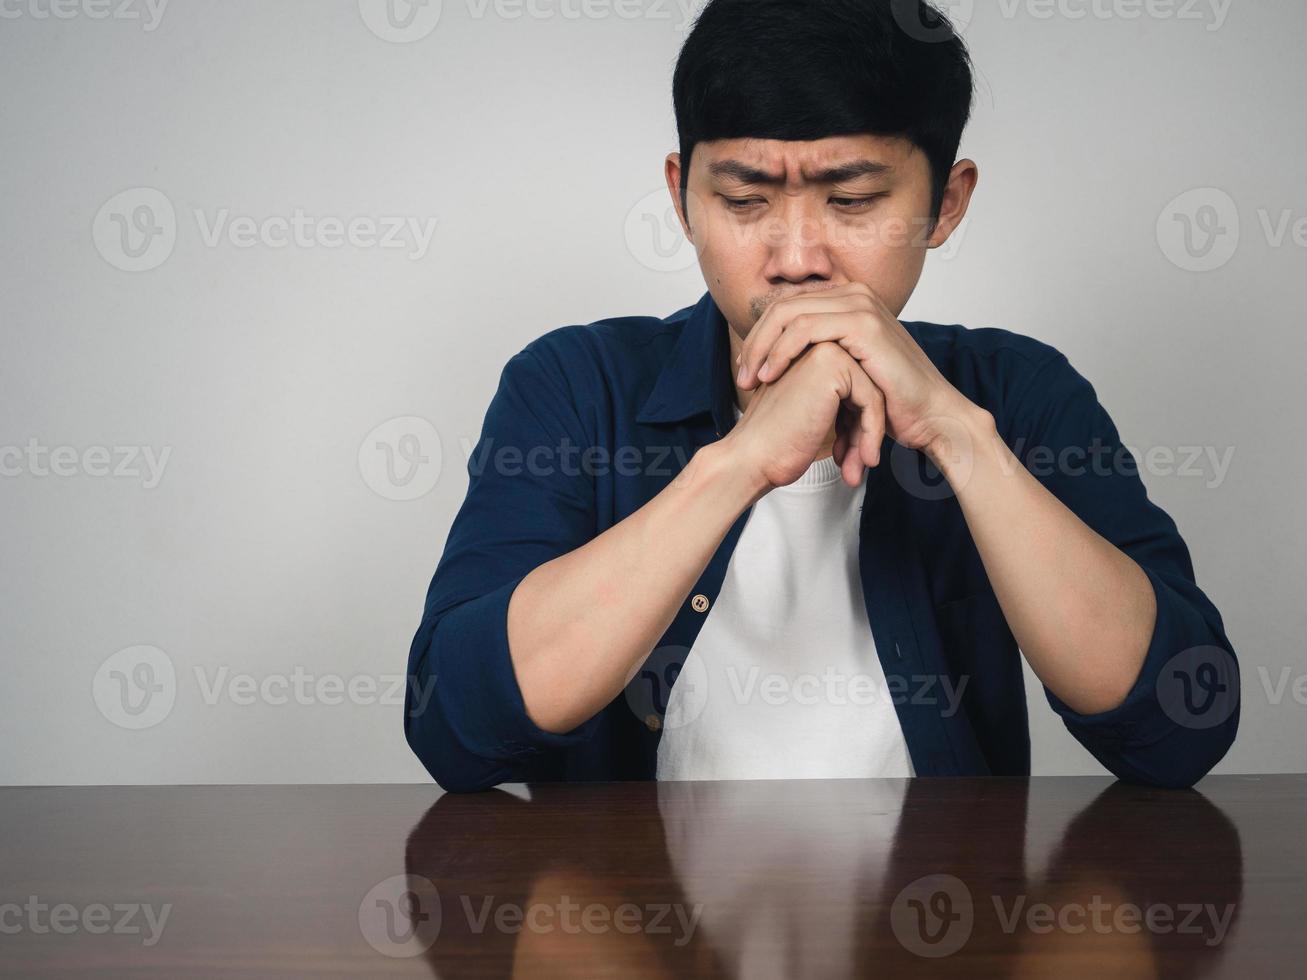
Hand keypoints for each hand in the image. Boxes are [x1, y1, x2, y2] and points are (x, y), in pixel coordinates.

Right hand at [721, 340, 885, 490]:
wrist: (751, 459)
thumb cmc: (775, 444)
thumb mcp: (809, 415)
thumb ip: (834, 403)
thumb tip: (865, 413)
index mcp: (807, 354)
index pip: (854, 388)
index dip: (853, 426)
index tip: (847, 457)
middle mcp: (815, 344)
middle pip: (865, 389)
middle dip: (862, 431)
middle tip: (855, 468)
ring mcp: (824, 350)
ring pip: (873, 395)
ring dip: (868, 437)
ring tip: (857, 471)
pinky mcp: (833, 366)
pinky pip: (872, 401)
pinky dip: (871, 435)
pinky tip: (863, 463)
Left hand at [736, 282, 981, 465]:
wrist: (928, 415)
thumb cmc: (890, 400)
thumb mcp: (846, 370)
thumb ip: (818, 353)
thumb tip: (778, 356)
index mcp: (849, 300)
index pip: (788, 306)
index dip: (761, 337)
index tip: (747, 370)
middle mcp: (855, 294)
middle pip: (783, 306)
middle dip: (755, 341)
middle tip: (741, 375)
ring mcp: (861, 305)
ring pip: (789, 314)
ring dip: (762, 348)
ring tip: (750, 380)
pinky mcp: (863, 323)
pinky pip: (805, 329)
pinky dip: (781, 351)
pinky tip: (770, 375)